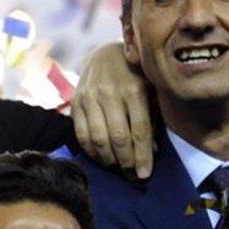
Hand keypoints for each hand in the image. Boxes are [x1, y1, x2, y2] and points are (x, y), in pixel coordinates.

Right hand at [72, 42, 154, 178]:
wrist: (104, 53)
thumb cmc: (135, 74)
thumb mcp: (151, 90)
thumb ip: (153, 117)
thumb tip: (152, 151)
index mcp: (134, 89)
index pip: (140, 130)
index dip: (143, 156)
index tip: (145, 175)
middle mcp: (110, 93)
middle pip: (119, 138)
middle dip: (126, 162)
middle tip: (132, 176)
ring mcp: (90, 97)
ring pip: (98, 138)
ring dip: (108, 159)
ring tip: (117, 167)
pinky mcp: (75, 101)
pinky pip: (81, 133)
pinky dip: (90, 150)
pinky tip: (100, 156)